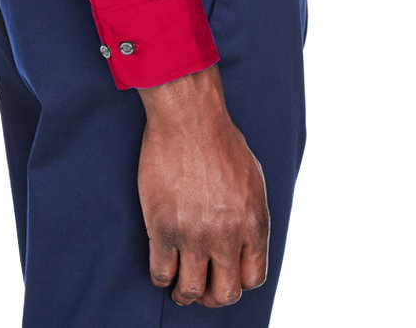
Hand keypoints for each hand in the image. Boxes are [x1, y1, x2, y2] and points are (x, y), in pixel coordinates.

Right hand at [137, 65, 269, 307]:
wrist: (189, 117)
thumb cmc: (220, 139)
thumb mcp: (253, 179)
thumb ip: (251, 215)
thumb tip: (245, 241)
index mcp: (254, 223)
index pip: (253, 278)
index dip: (238, 282)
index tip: (226, 276)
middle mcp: (227, 235)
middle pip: (224, 293)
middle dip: (213, 296)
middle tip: (202, 289)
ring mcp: (194, 234)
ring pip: (191, 291)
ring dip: (186, 294)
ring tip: (180, 287)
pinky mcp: (163, 228)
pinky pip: (161, 272)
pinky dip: (162, 276)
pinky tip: (163, 264)